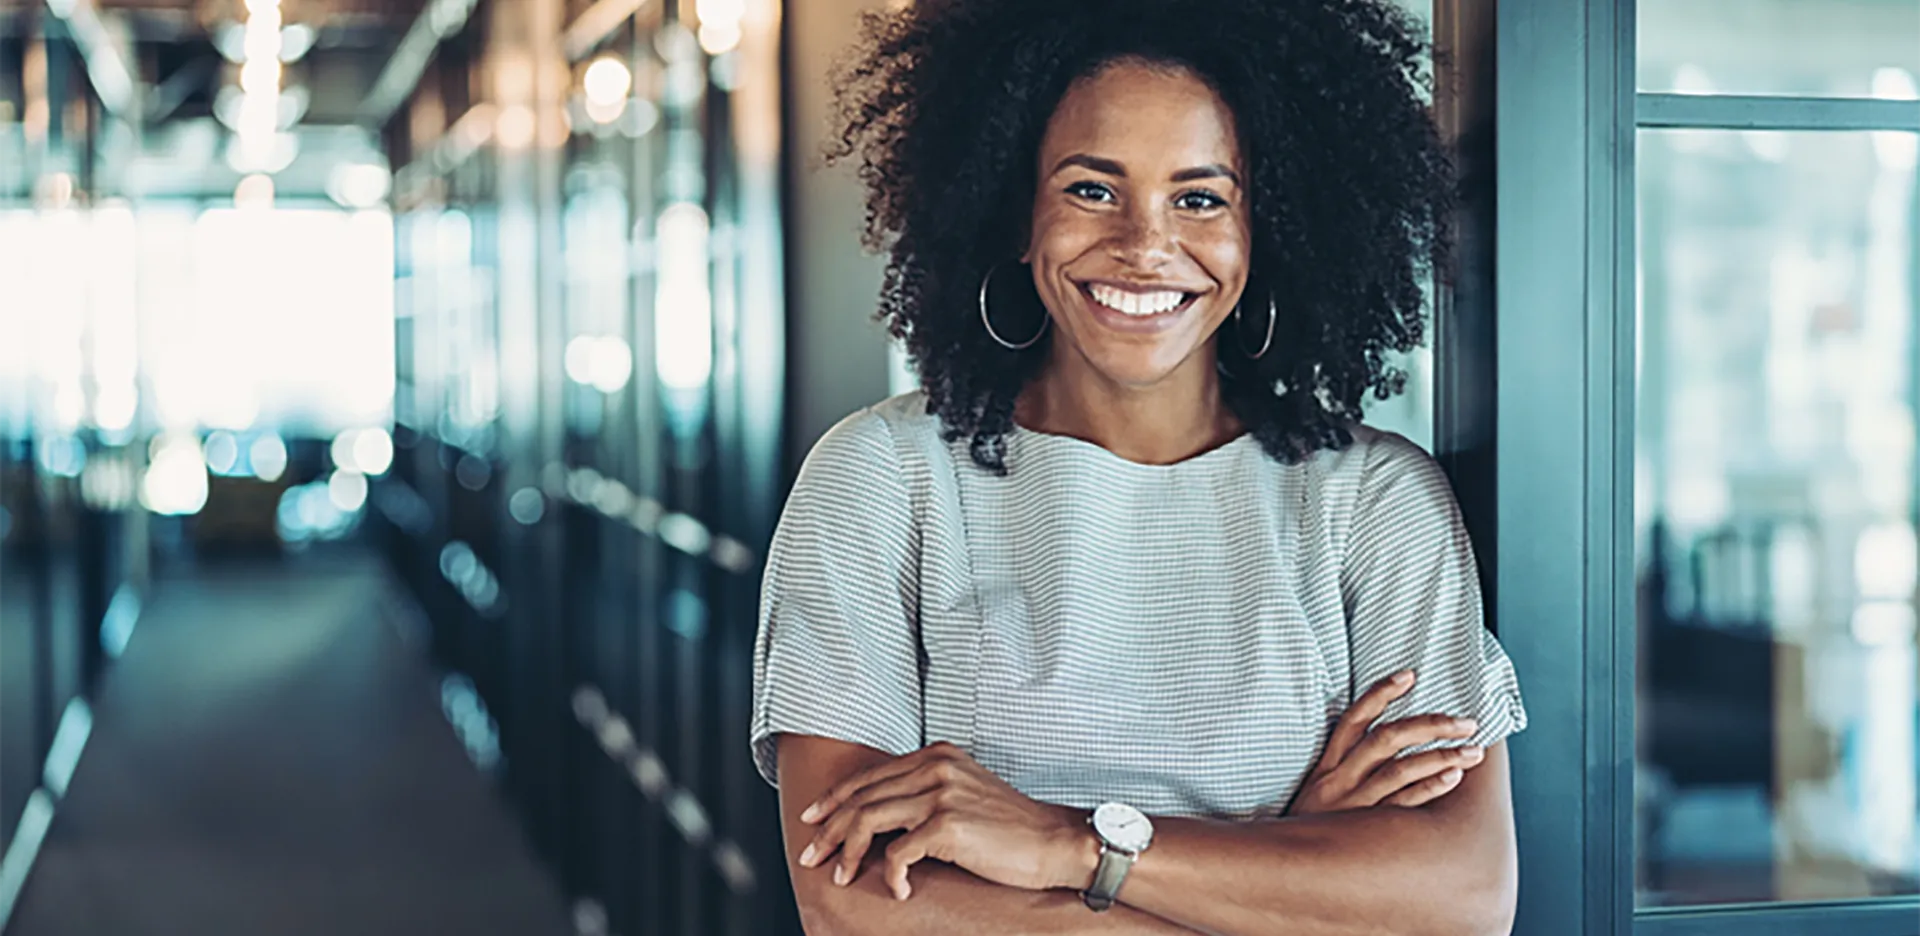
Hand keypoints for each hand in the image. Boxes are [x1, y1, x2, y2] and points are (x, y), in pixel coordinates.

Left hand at [795, 741, 1090, 900]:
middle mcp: (935, 767)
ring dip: (847, 853)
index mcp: (936, 755)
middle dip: (828, 829)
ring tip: (842, 877)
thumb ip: (926, 791)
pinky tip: (898, 890)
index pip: (870, 776)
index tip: (812, 819)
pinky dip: (891, 875)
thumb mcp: (964, 793)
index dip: (834, 799)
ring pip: (868, 820)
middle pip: (861, 797)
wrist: (1053, 841)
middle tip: (810, 856)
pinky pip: (899, 853)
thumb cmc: (1010, 827)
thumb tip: (879, 816)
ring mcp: (941, 794)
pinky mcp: (948, 826)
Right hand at [1288, 669, 1485, 814]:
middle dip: (1429, 725)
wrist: (1284, 871)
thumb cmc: (1309, 832)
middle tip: (1468, 722)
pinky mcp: (1365, 831)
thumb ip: (1342, 772)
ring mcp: (1353, 805)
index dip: (1380, 694)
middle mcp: (1339, 780)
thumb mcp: (1316, 796)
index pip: (1353, 720)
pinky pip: (1402, 805)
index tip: (1409, 675)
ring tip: (1473, 749)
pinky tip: (1453, 776)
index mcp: (1327, 767)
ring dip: (1440, 755)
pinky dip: (1429, 787)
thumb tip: (1383, 748)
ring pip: (1399, 769)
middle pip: (1386, 739)